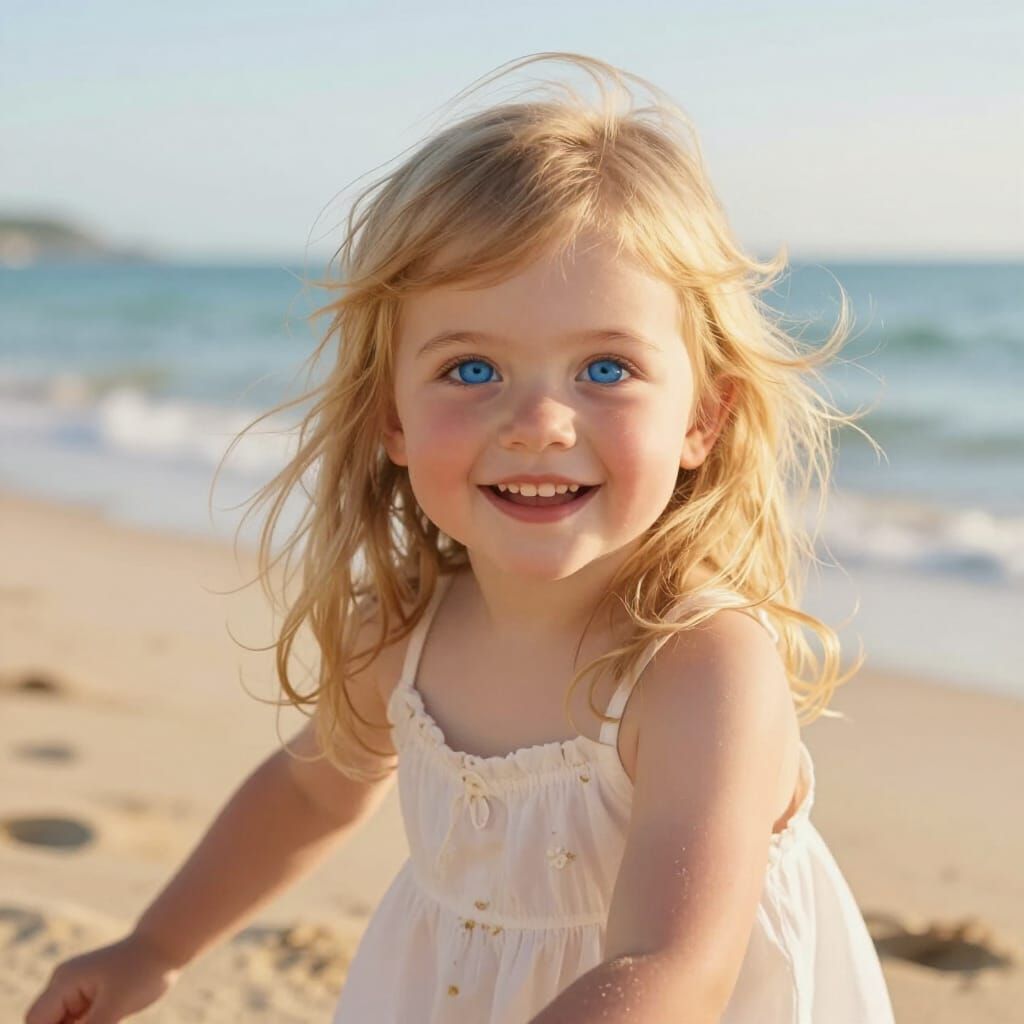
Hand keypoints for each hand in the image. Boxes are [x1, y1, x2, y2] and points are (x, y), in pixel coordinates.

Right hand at [24, 932, 181, 1023]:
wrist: (165, 946)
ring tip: (112, 1013)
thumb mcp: (114, 1008)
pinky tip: (114, 1015)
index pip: (35, 1021)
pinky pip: (78, 1021)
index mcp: (63, 981)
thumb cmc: (142, 972)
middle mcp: (63, 983)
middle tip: (105, 1018)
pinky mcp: (88, 996)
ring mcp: (75, 989)